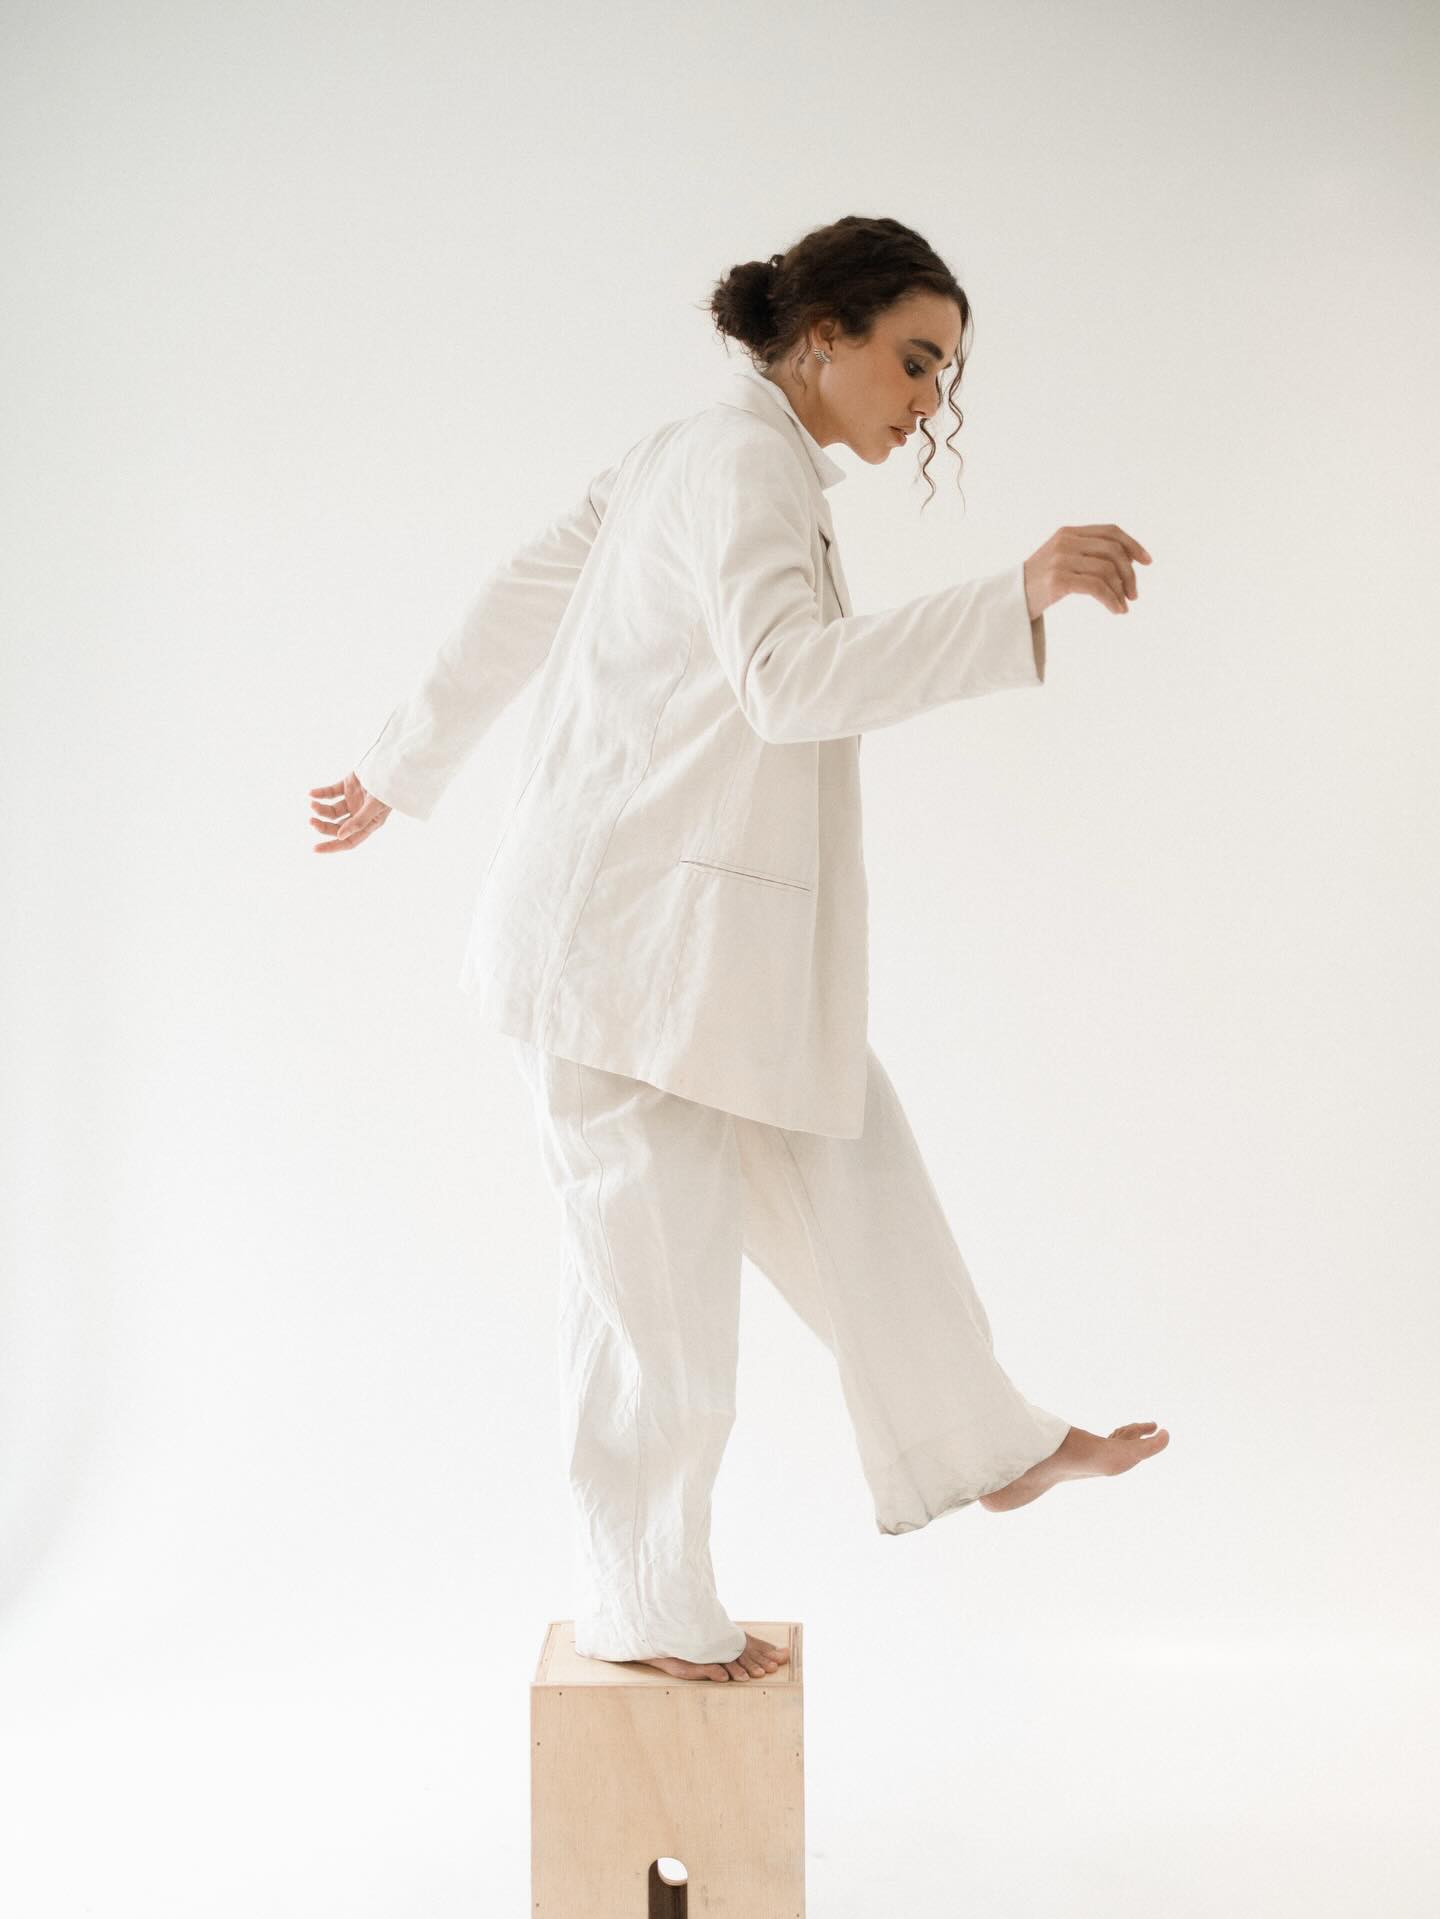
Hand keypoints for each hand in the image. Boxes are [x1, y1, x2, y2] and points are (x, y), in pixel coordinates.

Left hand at [308, 772, 391, 852]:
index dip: (332, 846)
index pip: (349, 841)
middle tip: (311, 821)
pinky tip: (311, 793)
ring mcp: (353, 800)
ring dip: (320, 809)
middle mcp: (359, 814)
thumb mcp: (375, 807)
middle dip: (323, 826)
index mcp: (368, 824)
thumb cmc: (387, 788)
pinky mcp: (348, 786)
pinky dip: (320, 793)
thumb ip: (359, 822)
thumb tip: (340, 836)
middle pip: (336, 827)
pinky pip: (330, 793)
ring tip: (312, 804)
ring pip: (331, 811)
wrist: (389, 765)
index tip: (315, 848)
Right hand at [1023, 524, 1151, 620]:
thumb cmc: (1037, 585)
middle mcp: (1066, 542)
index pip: (1111, 531)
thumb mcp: (1061, 560)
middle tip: (1133, 594)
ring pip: (1107, 570)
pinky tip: (1116, 610)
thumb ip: (1086, 554)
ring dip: (1121, 591)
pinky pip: (1097, 587)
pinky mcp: (1058, 580)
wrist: (1008, 601)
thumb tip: (1125, 562)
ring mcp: (1061, 560)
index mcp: (1068, 532)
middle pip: (1113, 551)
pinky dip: (1111, 599)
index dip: (1133, 545)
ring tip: (1123, 606)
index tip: (1147, 561)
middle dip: (1130, 574)